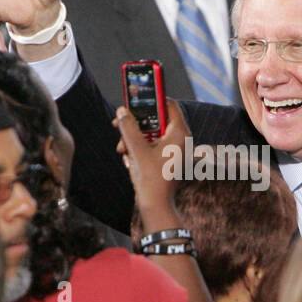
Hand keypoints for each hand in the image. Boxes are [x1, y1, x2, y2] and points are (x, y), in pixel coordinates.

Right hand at [114, 98, 190, 220]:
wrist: (155, 207)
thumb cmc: (151, 179)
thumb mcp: (136, 150)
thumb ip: (128, 128)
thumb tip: (122, 111)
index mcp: (180, 134)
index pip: (168, 105)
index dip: (152, 98)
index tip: (137, 94)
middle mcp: (180, 140)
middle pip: (156, 119)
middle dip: (136, 124)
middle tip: (120, 122)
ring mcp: (174, 150)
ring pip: (151, 134)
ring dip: (133, 139)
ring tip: (122, 149)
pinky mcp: (167, 159)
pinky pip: (151, 146)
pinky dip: (138, 150)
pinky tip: (130, 160)